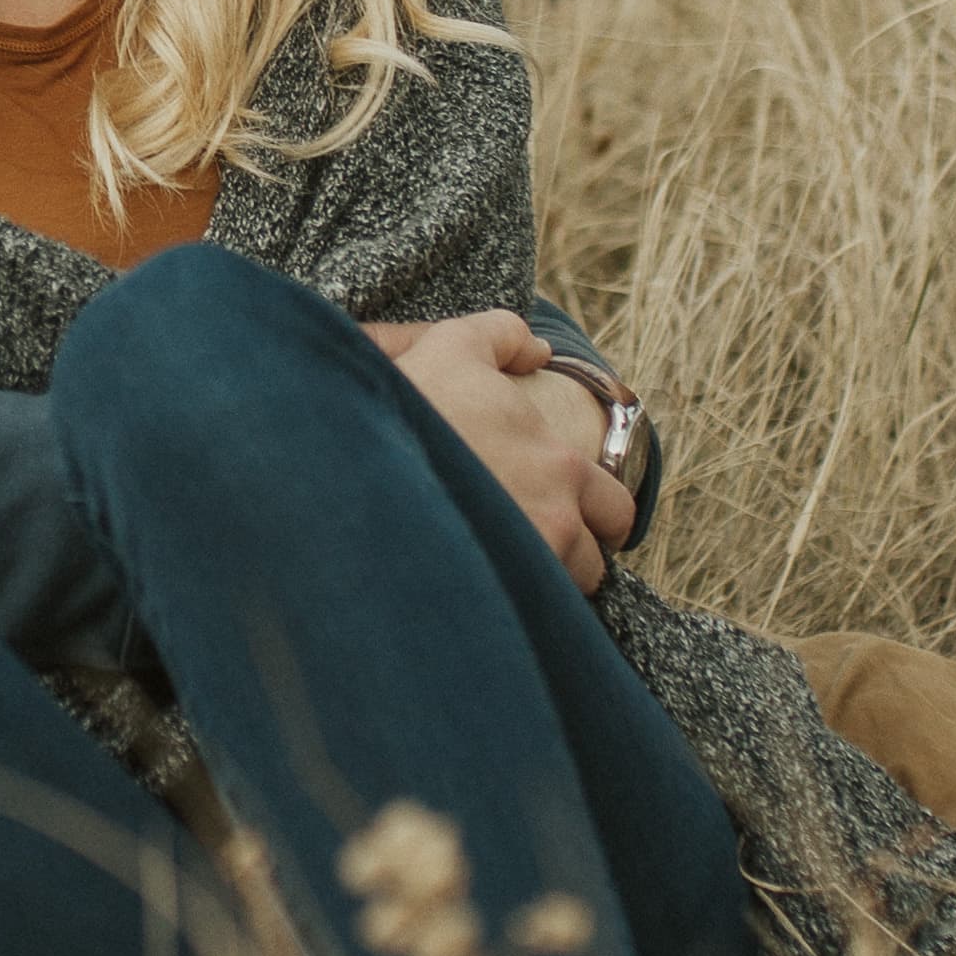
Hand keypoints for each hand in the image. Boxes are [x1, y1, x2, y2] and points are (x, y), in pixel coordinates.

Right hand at [361, 309, 632, 595]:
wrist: (341, 460)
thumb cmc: (403, 403)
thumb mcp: (450, 346)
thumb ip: (501, 335)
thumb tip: (538, 350)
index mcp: (560, 465)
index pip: (614, 510)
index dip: (593, 517)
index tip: (562, 515)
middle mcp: (556, 520)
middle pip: (596, 566)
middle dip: (575, 560)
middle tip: (536, 550)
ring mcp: (525, 567)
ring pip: (556, 597)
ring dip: (536, 587)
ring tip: (493, 572)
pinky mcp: (488, 601)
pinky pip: (517, 620)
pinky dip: (502, 611)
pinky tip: (468, 594)